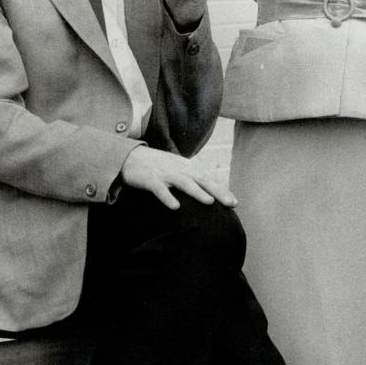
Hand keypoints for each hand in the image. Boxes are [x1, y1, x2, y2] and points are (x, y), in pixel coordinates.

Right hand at [120, 146, 236, 209]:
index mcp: (187, 168)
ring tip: (209, 202)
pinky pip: (160, 190)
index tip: (235, 203)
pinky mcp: (150, 180)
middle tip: (230, 203)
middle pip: (201, 180)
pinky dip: (168, 197)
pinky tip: (175, 207)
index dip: (222, 190)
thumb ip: (192, 180)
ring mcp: (165, 174)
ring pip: (184, 183)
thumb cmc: (158, 167)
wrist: (130, 157)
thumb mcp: (178, 170)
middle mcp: (179, 169)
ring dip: (197, 192)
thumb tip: (210, 194)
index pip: (208, 180)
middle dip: (217, 191)